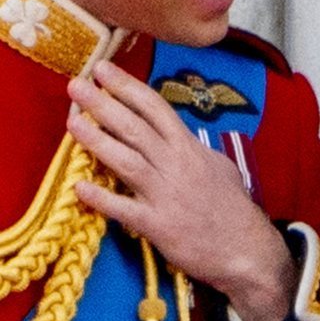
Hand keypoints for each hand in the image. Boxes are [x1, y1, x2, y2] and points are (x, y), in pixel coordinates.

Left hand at [67, 60, 296, 320]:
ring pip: (126, 161)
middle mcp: (176, 166)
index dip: (127, 87)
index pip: (155, 108)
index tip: (103, 70)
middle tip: (76, 85)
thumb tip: (180, 136)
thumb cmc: (233, 209)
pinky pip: (124, 209)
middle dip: (103, 104)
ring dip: (96, 140)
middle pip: (134, 128)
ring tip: (72, 122)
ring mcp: (166, 195)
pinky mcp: (158, 225)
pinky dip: (101, 198)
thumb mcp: (221, 168)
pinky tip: (79, 186)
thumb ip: (195, 149)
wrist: (247, 250)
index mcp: (189, 148)